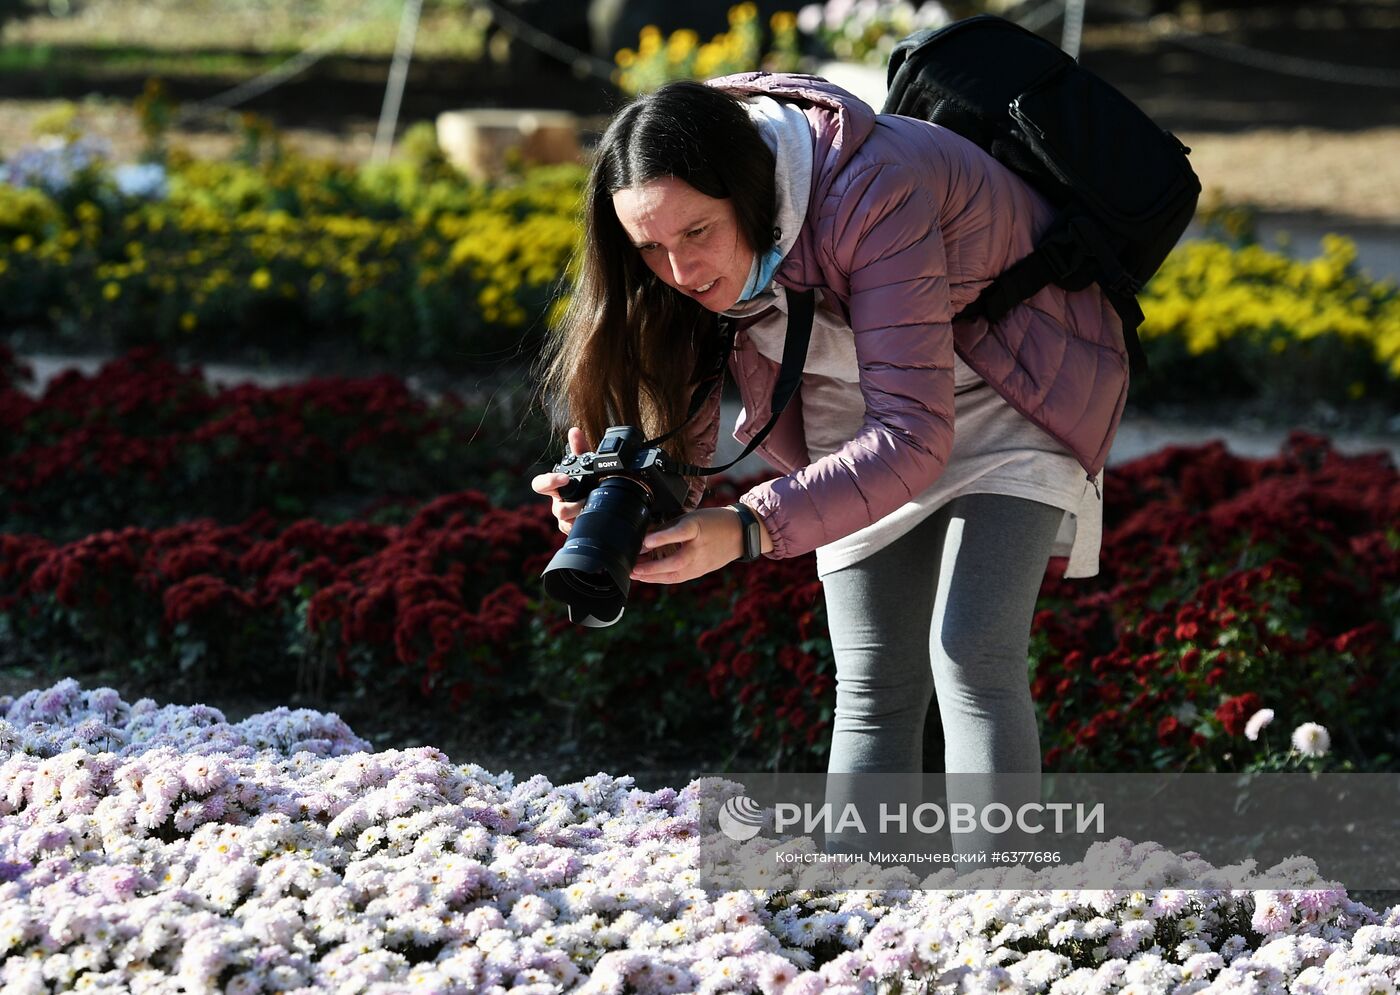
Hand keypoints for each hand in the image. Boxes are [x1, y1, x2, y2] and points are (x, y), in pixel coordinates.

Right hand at [530, 427, 589, 533]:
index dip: (550, 481)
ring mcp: (563, 518)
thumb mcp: (586, 464)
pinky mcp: (570, 529)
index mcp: (556, 486)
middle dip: (571, 505)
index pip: (540, 485)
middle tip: (586, 500)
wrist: (601, 499)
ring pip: (566, 521)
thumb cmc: (588, 481)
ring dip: (581, 514)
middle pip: (557, 508)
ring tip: (594, 508)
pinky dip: (583, 525)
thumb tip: (574, 431)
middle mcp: (557, 502)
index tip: (565, 478)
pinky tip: (592, 521)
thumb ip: (579, 448)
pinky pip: (573, 530)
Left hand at [629, 507, 746, 584]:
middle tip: (632, 567)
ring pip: (675, 575)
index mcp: (698, 528)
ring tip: (634, 574)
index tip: (645, 541)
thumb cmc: (713, 522)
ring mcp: (701, 563)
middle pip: (675, 562)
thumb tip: (645, 537)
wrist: (740, 535)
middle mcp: (700, 549)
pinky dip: (661, 578)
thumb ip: (669, 528)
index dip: (662, 537)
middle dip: (651, 568)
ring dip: (652, 576)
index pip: (680, 532)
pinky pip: (678, 578)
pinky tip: (648, 577)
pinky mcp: (700, 572)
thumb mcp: (690, 517)